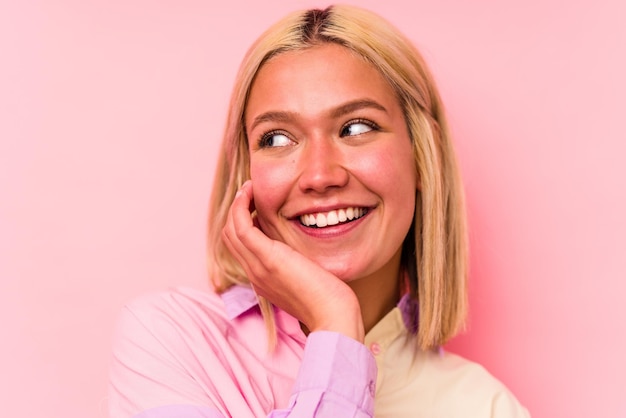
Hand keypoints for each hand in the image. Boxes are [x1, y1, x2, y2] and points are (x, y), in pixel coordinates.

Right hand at [222, 181, 363, 341]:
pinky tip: (250, 192)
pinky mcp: (268, 258)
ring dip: (236, 204)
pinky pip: (241, 226)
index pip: (240, 248)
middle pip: (230, 237)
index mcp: (263, 279)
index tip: (256, 205)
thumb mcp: (308, 280)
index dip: (243, 223)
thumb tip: (303, 252)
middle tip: (251, 192)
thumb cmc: (330, 301)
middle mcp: (255, 273)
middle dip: (236, 211)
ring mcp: (258, 266)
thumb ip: (299, 266)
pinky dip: (241, 206)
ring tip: (249, 188)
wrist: (333, 317)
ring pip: (230, 230)